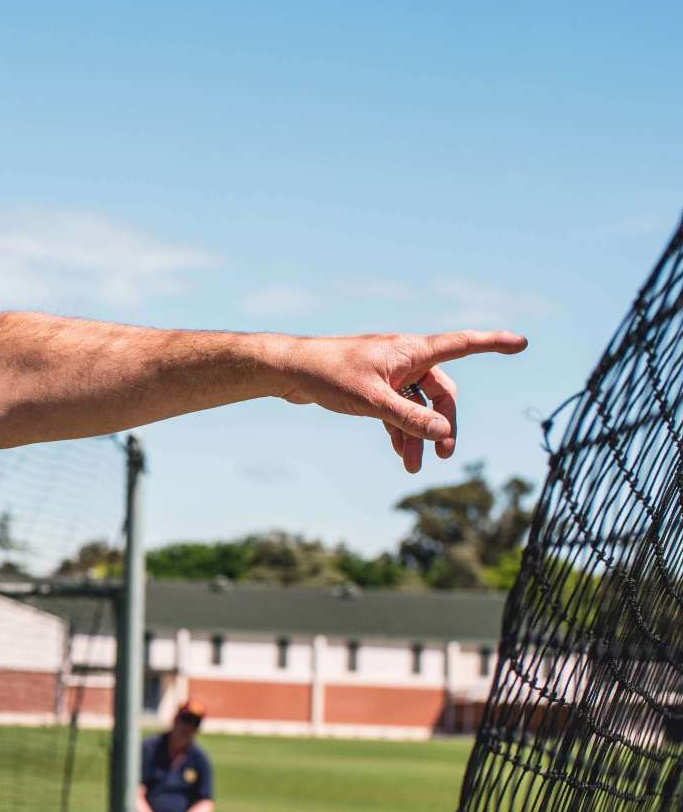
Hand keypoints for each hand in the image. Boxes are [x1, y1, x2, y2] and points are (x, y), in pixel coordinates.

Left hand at [273, 329, 525, 473]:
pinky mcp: (372, 387)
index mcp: (411, 350)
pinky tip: (400, 454)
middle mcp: (404, 358)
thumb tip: (443, 433)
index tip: (522, 343)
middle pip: (440, 391)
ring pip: (417, 405)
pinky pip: (398, 409)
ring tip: (414, 468)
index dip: (493, 344)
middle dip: (443, 423)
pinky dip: (400, 430)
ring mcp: (389, 373)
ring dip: (418, 434)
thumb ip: (409, 417)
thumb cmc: (329, 376)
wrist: (289, 371)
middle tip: (443, 456)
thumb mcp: (372, 401)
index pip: (463, 344)